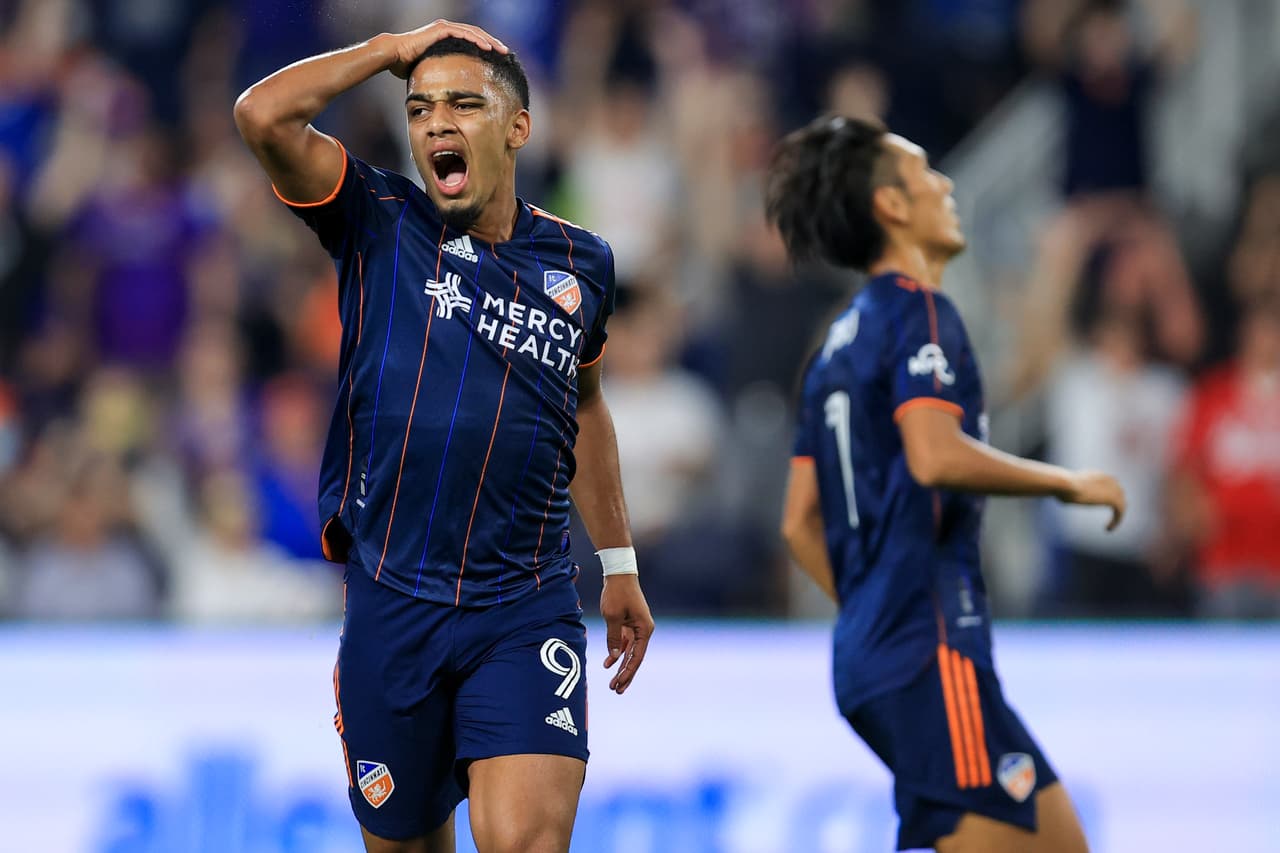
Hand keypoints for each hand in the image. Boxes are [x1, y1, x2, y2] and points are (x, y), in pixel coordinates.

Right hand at [385, 19, 508, 78]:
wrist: (393, 57)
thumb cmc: (407, 66)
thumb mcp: (432, 71)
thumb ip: (443, 74)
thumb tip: (451, 91)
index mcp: (446, 38)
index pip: (472, 40)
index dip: (485, 48)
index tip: (497, 59)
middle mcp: (447, 29)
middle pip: (477, 35)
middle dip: (493, 43)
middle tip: (506, 54)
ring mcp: (445, 27)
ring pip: (474, 32)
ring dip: (489, 41)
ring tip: (501, 51)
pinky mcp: (442, 29)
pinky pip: (464, 33)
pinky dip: (477, 40)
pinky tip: (488, 48)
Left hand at [600, 574, 653, 694]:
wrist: (618, 573)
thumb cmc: (617, 593)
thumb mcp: (612, 617)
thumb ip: (613, 638)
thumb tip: (613, 657)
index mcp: (645, 629)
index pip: (637, 657)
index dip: (628, 672)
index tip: (618, 685)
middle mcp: (644, 630)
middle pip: (635, 657)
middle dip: (626, 674)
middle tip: (616, 690)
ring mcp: (637, 627)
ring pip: (630, 652)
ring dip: (621, 666)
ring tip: (613, 682)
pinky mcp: (629, 623)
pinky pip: (624, 643)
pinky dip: (617, 652)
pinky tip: (608, 663)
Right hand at [1059, 470, 1126, 530]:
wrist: (1066, 485)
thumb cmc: (1059, 487)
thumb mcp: (1062, 489)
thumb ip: (1066, 491)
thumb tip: (1060, 496)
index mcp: (1098, 475)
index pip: (1110, 484)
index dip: (1108, 495)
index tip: (1101, 505)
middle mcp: (1108, 479)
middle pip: (1119, 493)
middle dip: (1116, 505)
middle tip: (1112, 517)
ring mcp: (1113, 489)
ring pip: (1121, 504)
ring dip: (1117, 516)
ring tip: (1109, 526)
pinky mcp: (1114, 499)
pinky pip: (1120, 511)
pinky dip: (1116, 521)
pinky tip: (1108, 528)